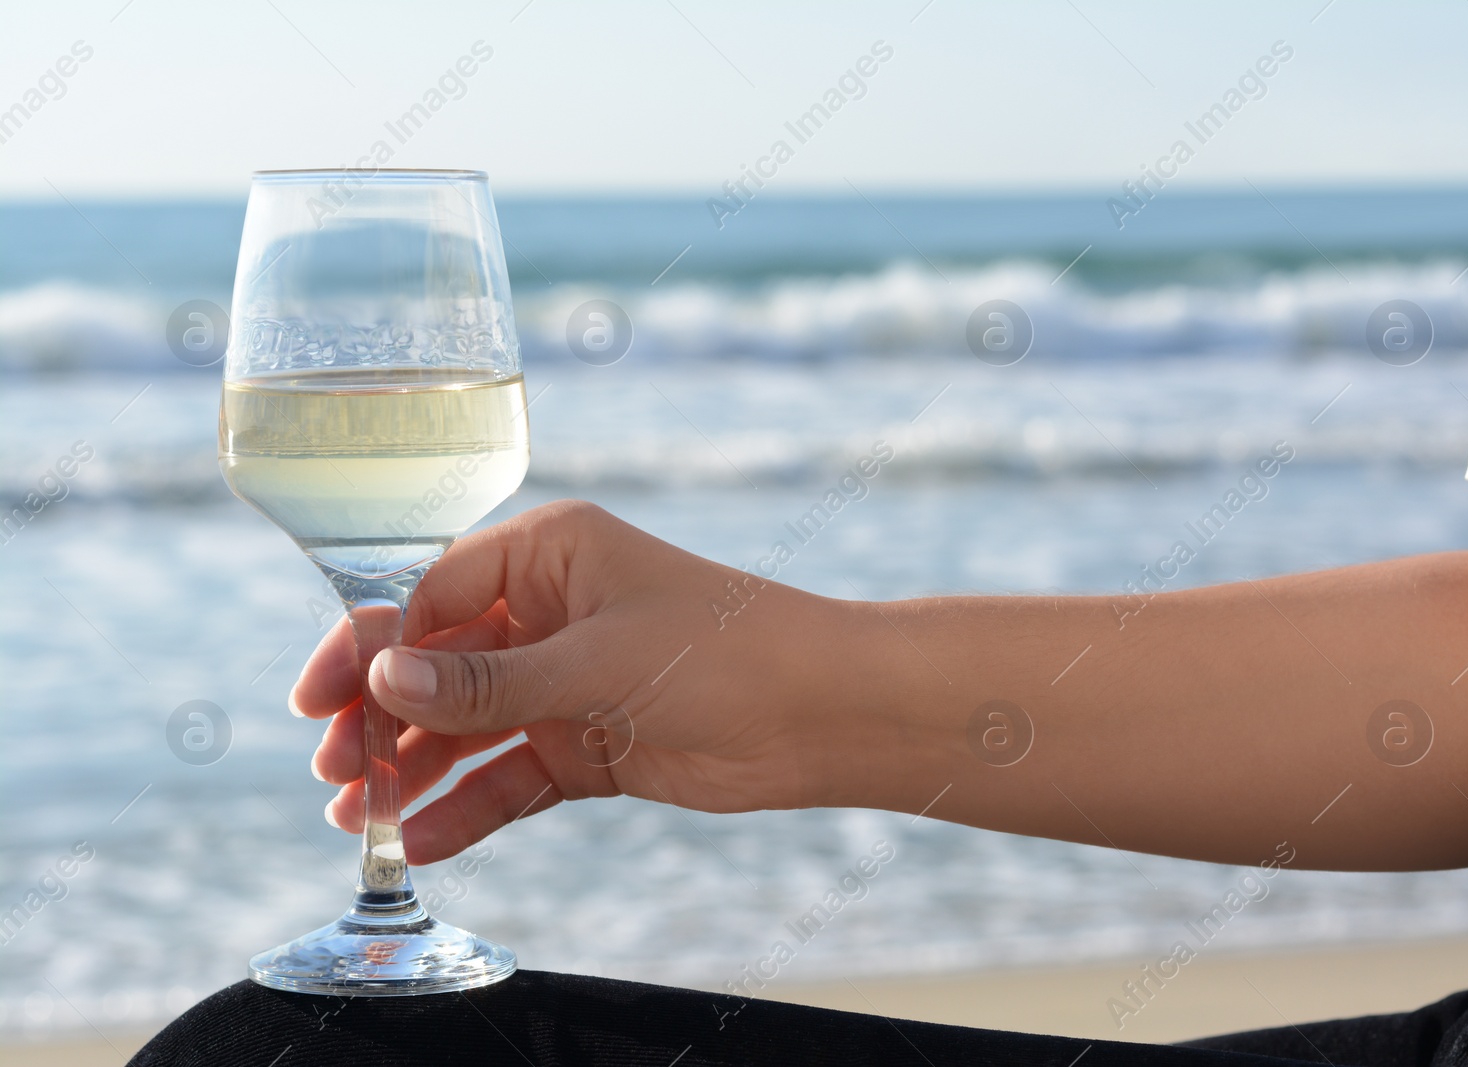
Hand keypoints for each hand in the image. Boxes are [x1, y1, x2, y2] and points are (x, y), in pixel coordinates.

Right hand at [290, 501, 872, 863]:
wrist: (824, 714)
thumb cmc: (725, 651)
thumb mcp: (598, 660)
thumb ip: (489, 679)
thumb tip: (382, 676)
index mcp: (547, 557)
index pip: (430, 594)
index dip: (370, 647)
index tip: (323, 703)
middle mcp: (549, 614)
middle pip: (439, 664)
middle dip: (385, 715)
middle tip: (336, 769)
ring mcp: (567, 682)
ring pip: (469, 726)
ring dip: (417, 769)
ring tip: (360, 818)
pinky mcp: (588, 743)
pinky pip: (511, 775)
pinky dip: (471, 805)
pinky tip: (425, 841)